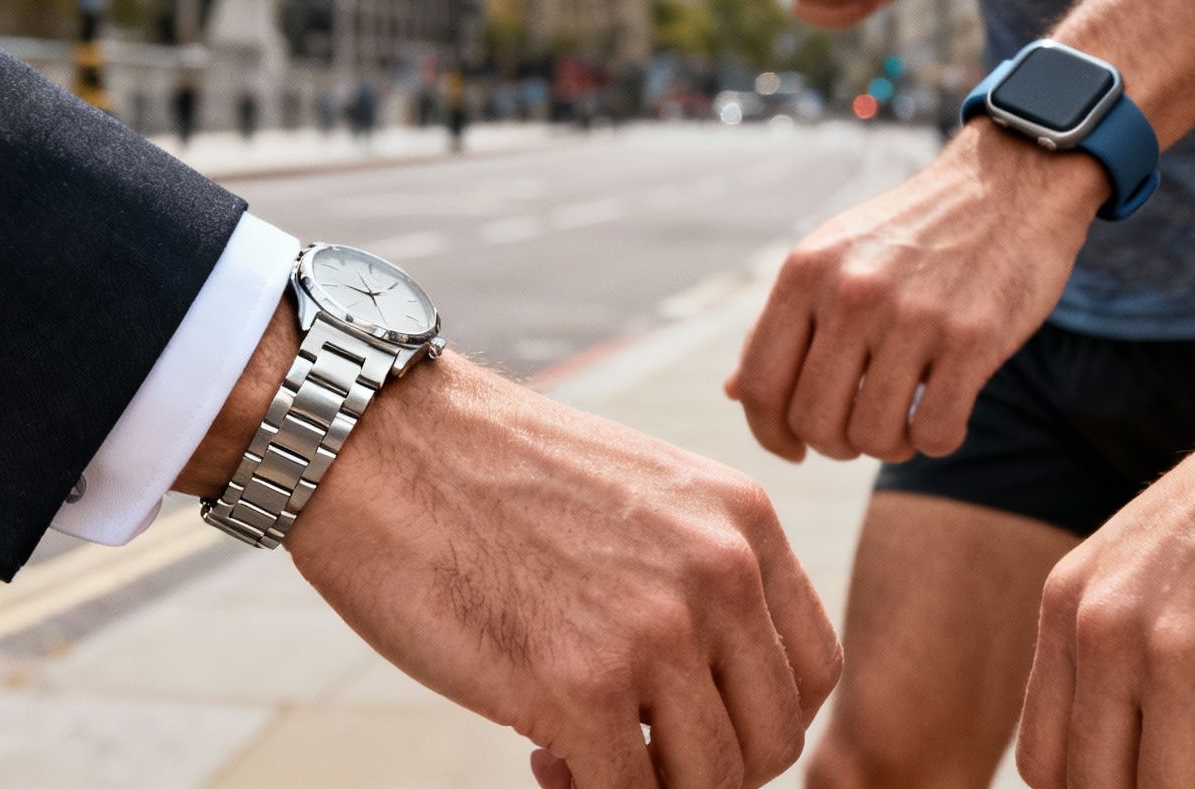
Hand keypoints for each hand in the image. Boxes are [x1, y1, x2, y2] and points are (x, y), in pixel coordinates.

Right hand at [187, 318, 841, 788]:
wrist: (380, 439)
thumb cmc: (491, 473)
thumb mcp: (641, 497)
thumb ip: (695, 574)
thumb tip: (710, 689)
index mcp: (744, 519)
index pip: (813, 666)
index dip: (761, 718)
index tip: (696, 724)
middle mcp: (722, 571)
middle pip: (776, 735)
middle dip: (712, 769)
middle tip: (636, 752)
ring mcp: (658, 629)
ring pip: (713, 780)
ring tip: (577, 749)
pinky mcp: (583, 685)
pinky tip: (541, 752)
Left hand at [727, 123, 1107, 462]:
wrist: (1007, 185)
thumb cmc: (914, 233)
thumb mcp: (834, 256)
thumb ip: (785, 324)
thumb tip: (734, 393)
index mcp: (807, 272)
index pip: (761, 384)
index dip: (769, 433)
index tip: (792, 448)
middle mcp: (852, 293)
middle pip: (815, 421)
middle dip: (836, 445)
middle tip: (862, 430)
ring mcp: (914, 315)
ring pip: (874, 437)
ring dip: (891, 446)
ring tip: (906, 421)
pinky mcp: (973, 337)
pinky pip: (936, 433)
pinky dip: (937, 440)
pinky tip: (945, 414)